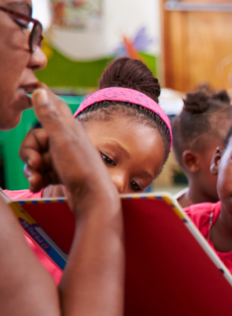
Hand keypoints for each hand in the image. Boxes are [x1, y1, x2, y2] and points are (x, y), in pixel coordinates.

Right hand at [18, 86, 113, 212]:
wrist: (94, 201)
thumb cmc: (81, 169)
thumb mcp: (63, 140)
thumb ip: (50, 116)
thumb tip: (39, 90)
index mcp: (69, 128)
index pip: (51, 105)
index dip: (39, 98)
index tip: (28, 91)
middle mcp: (67, 141)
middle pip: (34, 139)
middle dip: (28, 154)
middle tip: (34, 165)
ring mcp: (64, 159)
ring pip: (36, 158)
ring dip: (31, 169)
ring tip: (36, 180)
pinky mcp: (62, 174)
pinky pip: (41, 172)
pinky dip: (36, 179)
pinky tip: (37, 187)